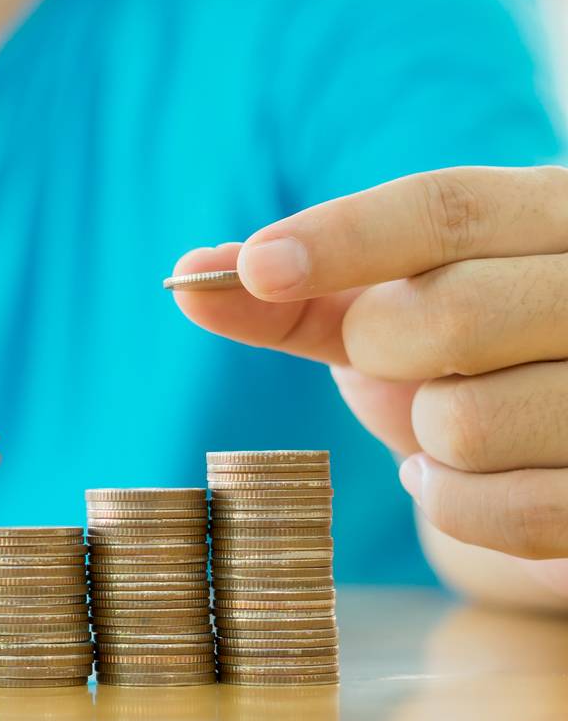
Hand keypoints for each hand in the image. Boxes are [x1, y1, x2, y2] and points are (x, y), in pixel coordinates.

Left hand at [171, 166, 567, 601]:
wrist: (559, 462)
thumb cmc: (468, 367)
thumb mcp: (386, 318)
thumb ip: (297, 298)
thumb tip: (190, 271)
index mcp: (556, 214)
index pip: (449, 209)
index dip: (344, 239)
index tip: (256, 267)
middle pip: (446, 315)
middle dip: (383, 354)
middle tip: (404, 366)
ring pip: (463, 424)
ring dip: (426, 442)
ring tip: (455, 426)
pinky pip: (505, 512)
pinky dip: (457, 506)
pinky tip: (471, 477)